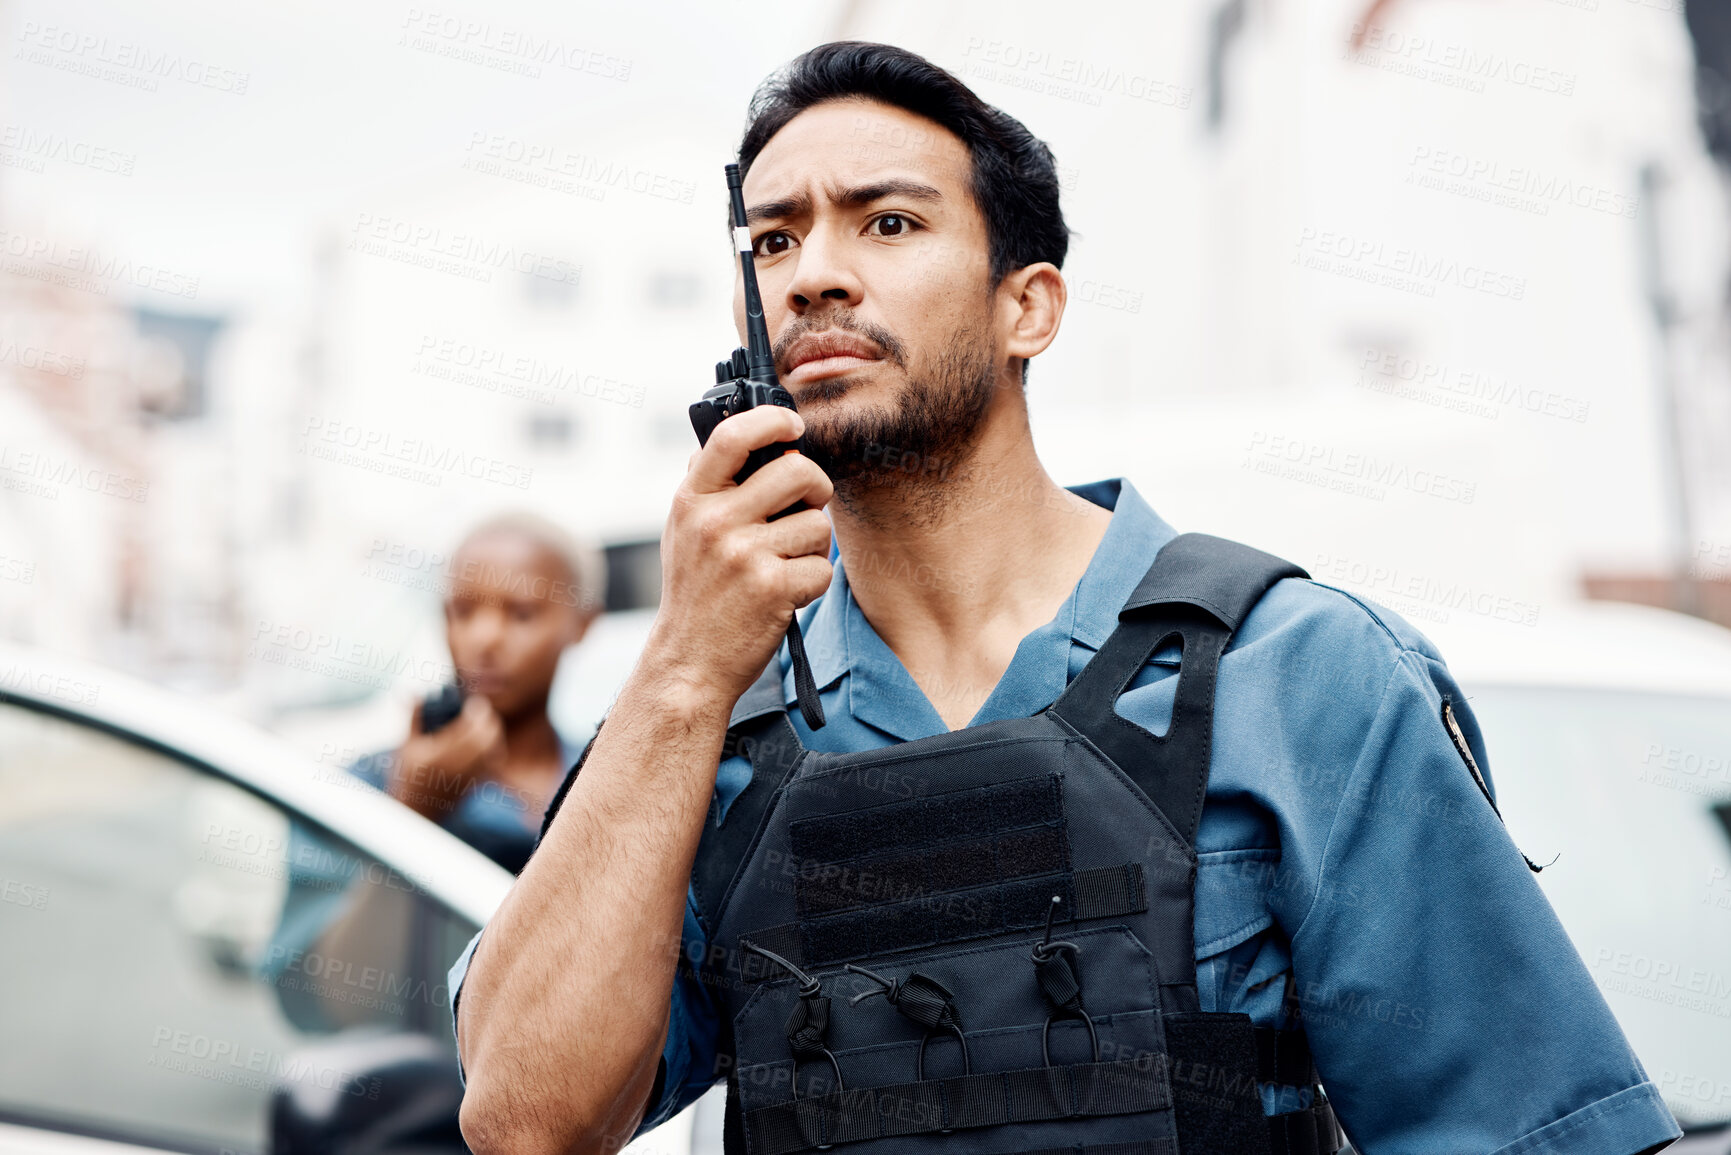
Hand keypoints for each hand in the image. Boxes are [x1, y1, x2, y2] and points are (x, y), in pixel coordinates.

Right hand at [391, 695, 507, 819]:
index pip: (466, 728)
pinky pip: (492, 766)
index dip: (477, 713)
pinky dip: (495, 751)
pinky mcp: (474, 786)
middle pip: (484, 739)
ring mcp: (466, 777)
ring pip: (492, 752)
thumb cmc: (407, 776)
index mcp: (437, 754)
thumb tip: (411, 692)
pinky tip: (490, 743)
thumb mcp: (405, 746)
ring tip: (489, 726)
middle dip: (489, 722)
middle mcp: (454, 766)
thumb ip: (413, 718)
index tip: (477, 703)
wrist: (414, 811)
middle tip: (486, 712)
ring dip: (495, 735)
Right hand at [646, 404, 833, 708]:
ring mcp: (743, 555)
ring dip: (813, 546)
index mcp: (692, 500)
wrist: (688, 663)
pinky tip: (786, 594)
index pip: (733, 436)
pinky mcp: (772, 589)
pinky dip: (813, 583)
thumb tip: (753, 432)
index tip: (794, 426)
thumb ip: (713, 485)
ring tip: (784, 564)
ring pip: (818, 523)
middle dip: (816, 489)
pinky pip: (822, 567)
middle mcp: (715, 522)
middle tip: (807, 507)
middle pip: (798, 471)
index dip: (773, 421)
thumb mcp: (684, 530)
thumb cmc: (696, 594)